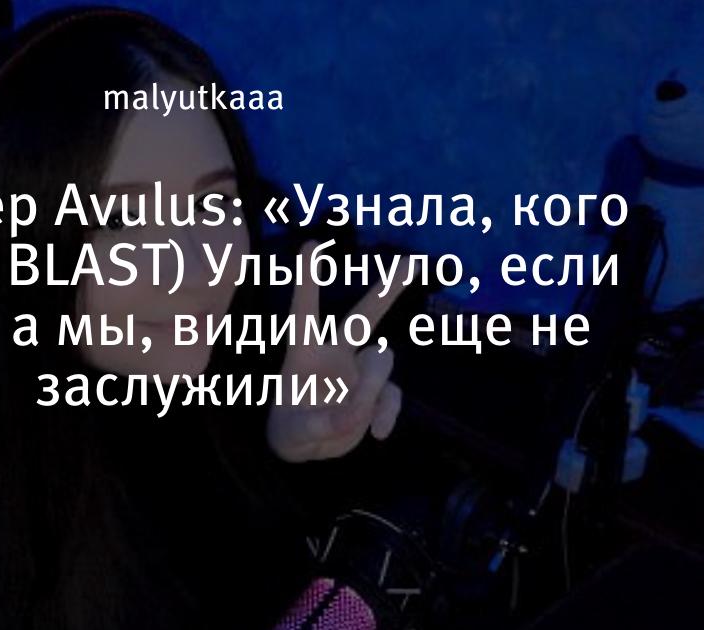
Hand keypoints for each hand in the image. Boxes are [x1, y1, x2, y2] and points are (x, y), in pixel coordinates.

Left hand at [266, 242, 409, 462]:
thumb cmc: (292, 430)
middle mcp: (334, 354)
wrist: (307, 448)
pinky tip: (378, 434)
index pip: (305, 311)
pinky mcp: (377, 393)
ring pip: (381, 362)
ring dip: (369, 390)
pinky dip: (387, 414)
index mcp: (303, 352)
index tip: (311, 244)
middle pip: (365, 316)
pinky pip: (391, 396)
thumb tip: (371, 400)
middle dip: (389, 288)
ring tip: (350, 419)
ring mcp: (359, 372)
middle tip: (412, 262)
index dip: (307, 279)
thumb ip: (329, 420)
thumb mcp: (299, 433)